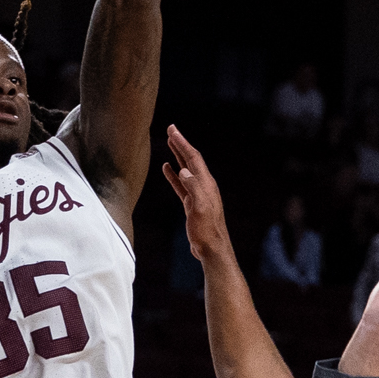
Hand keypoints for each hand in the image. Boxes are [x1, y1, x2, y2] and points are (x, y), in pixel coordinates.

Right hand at [160, 126, 232, 264]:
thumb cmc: (207, 230)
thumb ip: (193, 188)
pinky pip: (181, 184)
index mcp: (206, 183)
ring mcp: (198, 194)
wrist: (211, 248)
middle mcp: (203, 185)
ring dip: (177, 156)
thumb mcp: (200, 208)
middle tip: (170, 129)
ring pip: (185, 169)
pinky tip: (167, 169)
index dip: (183, 143)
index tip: (172, 130)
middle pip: (190, 159)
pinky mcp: (192, 203)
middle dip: (180, 144)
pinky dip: (174, 174)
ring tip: (169, 143)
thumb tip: (183, 170)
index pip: (193, 158)